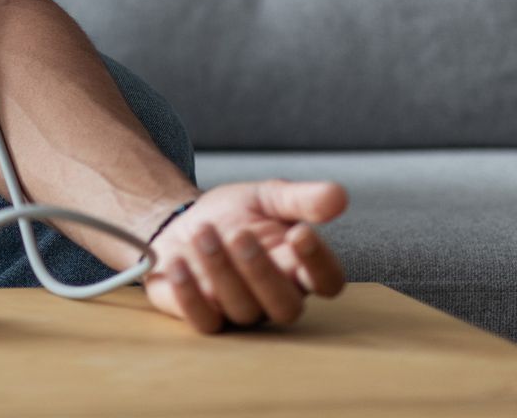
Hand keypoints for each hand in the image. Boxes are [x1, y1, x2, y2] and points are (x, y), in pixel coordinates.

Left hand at [140, 179, 348, 332]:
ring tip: (202, 232)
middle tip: (239, 234)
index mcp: (298, 268)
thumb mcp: (266, 197)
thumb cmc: (233, 215)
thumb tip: (339, 195)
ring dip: (221, 270)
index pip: (327, 282)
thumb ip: (301, 199)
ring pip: (243, 310)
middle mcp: (274, 297)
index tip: (300, 232)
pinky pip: (203, 321)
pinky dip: (189, 295)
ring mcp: (239, 311)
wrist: (182, 221)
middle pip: (285, 306)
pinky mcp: (204, 315)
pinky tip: (177, 263)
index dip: (319, 264)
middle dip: (262, 271)